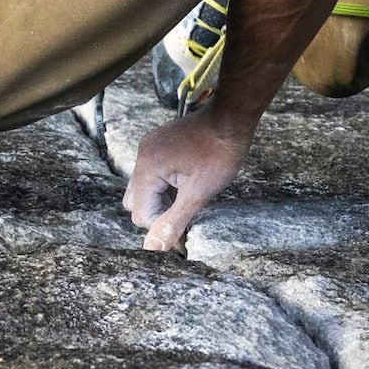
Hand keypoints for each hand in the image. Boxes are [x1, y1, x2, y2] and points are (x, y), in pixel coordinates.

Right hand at [122, 111, 253, 252]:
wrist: (231, 119)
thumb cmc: (219, 154)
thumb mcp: (198, 194)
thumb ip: (172, 222)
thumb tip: (152, 248)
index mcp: (148, 168)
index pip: (141, 213)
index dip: (161, 226)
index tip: (185, 231)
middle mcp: (143, 155)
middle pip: (136, 201)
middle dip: (158, 212)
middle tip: (186, 211)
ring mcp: (150, 147)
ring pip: (144, 187)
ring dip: (162, 199)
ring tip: (189, 196)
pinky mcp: (159, 143)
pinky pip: (152, 172)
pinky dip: (165, 184)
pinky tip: (186, 183)